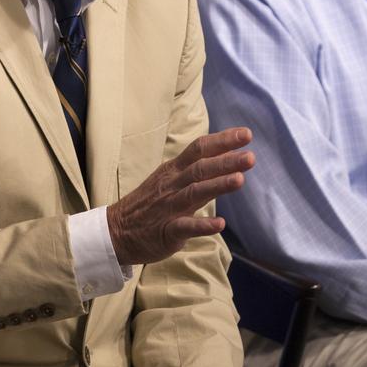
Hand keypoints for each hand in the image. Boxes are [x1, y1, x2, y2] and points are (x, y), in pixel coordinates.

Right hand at [107, 128, 253, 267]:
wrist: (116, 231)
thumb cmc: (150, 204)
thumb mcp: (170, 180)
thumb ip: (198, 170)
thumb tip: (229, 154)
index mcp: (174, 170)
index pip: (199, 149)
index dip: (222, 141)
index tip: (246, 135)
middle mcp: (172, 185)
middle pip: (200, 169)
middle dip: (226, 161)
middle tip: (250, 157)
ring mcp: (168, 207)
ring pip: (194, 192)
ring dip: (217, 185)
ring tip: (240, 180)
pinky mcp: (165, 231)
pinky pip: (184, 227)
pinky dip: (202, 225)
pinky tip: (220, 224)